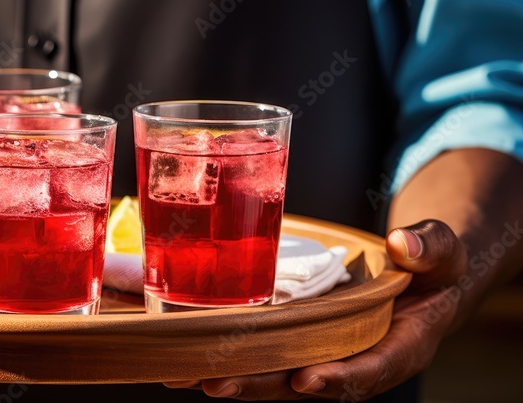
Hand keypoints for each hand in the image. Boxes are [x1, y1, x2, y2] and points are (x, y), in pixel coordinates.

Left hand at [164, 219, 466, 399]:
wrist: (421, 281)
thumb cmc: (433, 269)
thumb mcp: (443, 253)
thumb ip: (431, 248)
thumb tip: (403, 242)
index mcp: (399, 348)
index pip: (368, 370)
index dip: (338, 378)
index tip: (305, 379)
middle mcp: (356, 361)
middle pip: (305, 382)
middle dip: (261, 385)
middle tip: (216, 383)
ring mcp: (325, 356)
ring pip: (277, 375)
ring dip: (233, 377)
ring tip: (184, 376)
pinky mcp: (301, 344)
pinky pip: (265, 356)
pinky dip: (230, 357)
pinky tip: (187, 356)